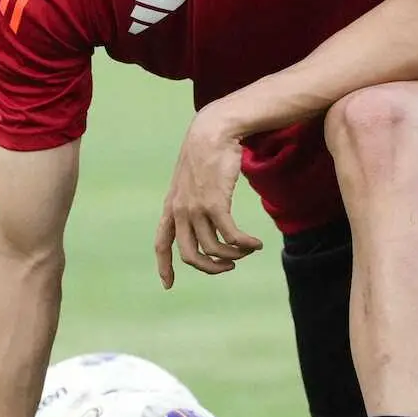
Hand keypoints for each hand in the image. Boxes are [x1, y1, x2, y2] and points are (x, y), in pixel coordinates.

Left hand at [155, 108, 262, 287]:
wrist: (213, 131)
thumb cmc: (206, 151)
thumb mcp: (191, 177)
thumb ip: (193, 196)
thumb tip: (207, 211)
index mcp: (171, 205)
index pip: (161, 242)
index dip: (164, 265)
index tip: (167, 285)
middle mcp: (180, 210)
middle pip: (189, 254)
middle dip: (209, 267)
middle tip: (228, 266)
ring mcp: (196, 208)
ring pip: (213, 248)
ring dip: (233, 255)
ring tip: (247, 250)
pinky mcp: (215, 204)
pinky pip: (231, 237)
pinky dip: (245, 245)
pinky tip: (256, 244)